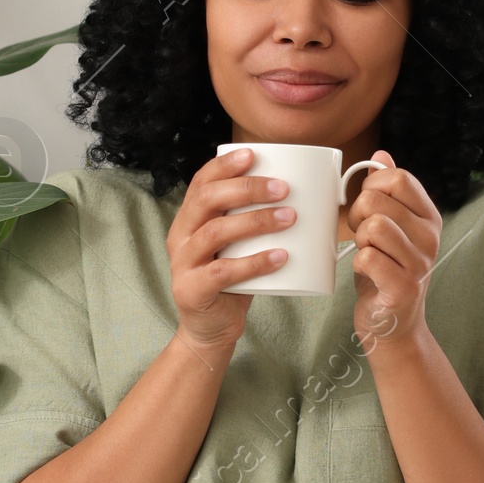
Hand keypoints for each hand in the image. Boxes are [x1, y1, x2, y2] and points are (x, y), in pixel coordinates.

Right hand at [167, 148, 294, 358]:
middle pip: (207, 200)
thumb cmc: (231, 282)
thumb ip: (251, 222)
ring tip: (290, 217)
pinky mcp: (192, 290)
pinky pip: (224, 272)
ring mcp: (183, 264)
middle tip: (284, 188)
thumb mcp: (237, 246)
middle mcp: (180, 237)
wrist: (211, 328)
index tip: (253, 154)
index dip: (224, 165)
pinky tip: (281, 257)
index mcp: (189, 220)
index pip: (200, 182)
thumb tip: (302, 195)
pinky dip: (255, 262)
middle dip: (247, 188)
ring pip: (216, 232)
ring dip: (256, 221)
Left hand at [348, 151, 439, 348]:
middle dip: (358, 214)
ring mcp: (420, 263)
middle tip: (362, 234)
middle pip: (378, 200)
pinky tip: (367, 272)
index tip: (367, 205)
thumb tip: (381, 154)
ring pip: (373, 226)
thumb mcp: (390, 226)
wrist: (393, 325)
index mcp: (429, 216)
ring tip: (365, 251)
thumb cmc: (386, 271)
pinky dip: (357, 263)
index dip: (372, 186)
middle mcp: (430, 237)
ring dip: (359, 239)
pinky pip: (368, 257)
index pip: (399, 178)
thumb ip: (388, 191)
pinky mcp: (403, 287)